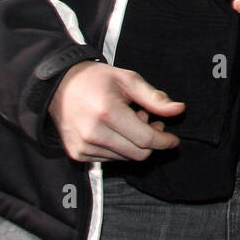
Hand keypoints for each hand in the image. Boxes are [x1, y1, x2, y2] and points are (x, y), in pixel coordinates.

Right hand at [49, 61, 183, 162]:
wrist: (60, 85)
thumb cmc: (97, 80)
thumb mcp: (129, 80)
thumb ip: (154, 98)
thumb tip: (179, 110)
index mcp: (108, 112)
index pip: (145, 139)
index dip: (164, 141)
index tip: (174, 140)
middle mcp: (93, 133)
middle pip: (137, 153)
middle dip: (151, 141)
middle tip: (150, 121)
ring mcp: (83, 146)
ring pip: (124, 158)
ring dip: (134, 144)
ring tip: (129, 120)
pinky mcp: (77, 154)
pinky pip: (109, 159)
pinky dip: (119, 148)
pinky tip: (115, 129)